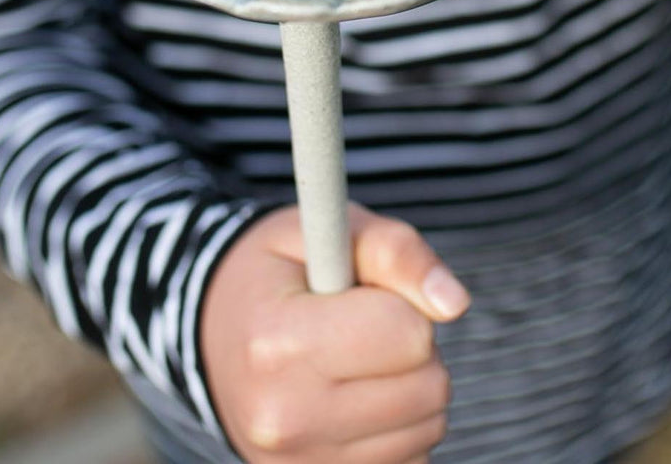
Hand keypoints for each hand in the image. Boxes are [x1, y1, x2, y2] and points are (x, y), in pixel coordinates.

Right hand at [201, 205, 469, 462]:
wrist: (217, 332)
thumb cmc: (282, 272)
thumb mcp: (329, 230)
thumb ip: (396, 251)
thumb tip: (453, 303)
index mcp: (276, 342)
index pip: (407, 333)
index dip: (403, 302)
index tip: (366, 294)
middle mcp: (281, 417)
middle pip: (427, 386)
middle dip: (415, 346)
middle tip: (367, 327)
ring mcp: (296, 463)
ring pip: (428, 428)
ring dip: (412, 388)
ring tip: (360, 361)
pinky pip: (412, 461)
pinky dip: (402, 430)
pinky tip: (361, 401)